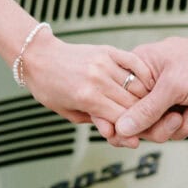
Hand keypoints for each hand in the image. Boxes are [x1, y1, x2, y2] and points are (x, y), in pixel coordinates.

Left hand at [22, 30, 152, 143]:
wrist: (39, 57)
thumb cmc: (50, 88)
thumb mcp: (68, 112)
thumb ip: (94, 121)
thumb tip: (116, 134)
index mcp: (87, 97)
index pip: (121, 118)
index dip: (133, 130)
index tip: (139, 137)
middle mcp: (98, 79)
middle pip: (132, 103)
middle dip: (141, 116)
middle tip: (148, 123)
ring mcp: (104, 63)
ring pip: (137, 85)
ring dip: (145, 98)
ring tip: (148, 107)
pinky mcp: (108, 51)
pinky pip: (135, 63)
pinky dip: (145, 75)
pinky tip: (147, 85)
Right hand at [108, 31, 187, 145]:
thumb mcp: (173, 86)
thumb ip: (146, 110)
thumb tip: (121, 129)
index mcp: (137, 69)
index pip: (116, 101)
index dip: (119, 121)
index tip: (123, 137)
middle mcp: (147, 85)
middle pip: (135, 121)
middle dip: (155, 127)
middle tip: (173, 119)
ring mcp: (164, 99)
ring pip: (155, 129)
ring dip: (174, 127)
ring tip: (187, 112)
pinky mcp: (180, 109)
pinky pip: (174, 130)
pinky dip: (187, 124)